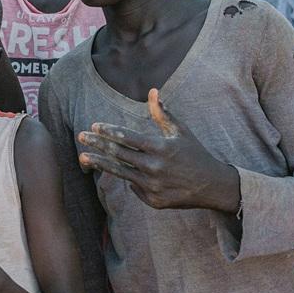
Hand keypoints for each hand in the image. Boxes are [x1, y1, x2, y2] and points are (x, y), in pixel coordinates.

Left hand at [77, 89, 240, 211]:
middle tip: (81, 136)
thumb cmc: (196, 154)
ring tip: (83, 158)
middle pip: (119, 154)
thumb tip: (152, 90)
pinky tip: (123, 171)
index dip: (109, 131)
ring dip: (99, 163)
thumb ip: (162, 113)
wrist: (213, 186)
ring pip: (120, 172)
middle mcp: (154, 168)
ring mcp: (153, 186)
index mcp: (161, 148)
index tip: (94, 126)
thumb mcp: (181, 131)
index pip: (128, 137)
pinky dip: (128, 178)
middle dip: (97, 144)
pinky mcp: (153, 201)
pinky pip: (134, 187)